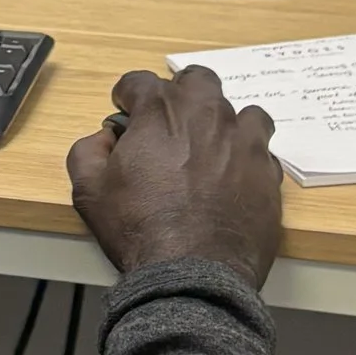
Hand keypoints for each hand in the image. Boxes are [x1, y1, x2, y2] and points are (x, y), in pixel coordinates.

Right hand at [67, 64, 283, 290]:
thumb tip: (103, 139)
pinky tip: (235, 175)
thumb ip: (88, 151)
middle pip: (197, 80)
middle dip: (180, 91)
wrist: (193, 274)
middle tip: (170, 119)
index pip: (140, 81)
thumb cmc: (139, 230)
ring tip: (211, 146)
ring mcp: (243, 142)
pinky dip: (248, 156)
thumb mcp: (89, 191)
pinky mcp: (267, 171)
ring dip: (223, 122)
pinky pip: (263, 150)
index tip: (125, 110)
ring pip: (240, 111)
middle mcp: (207, 116)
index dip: (128, 94)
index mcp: (160, 113)